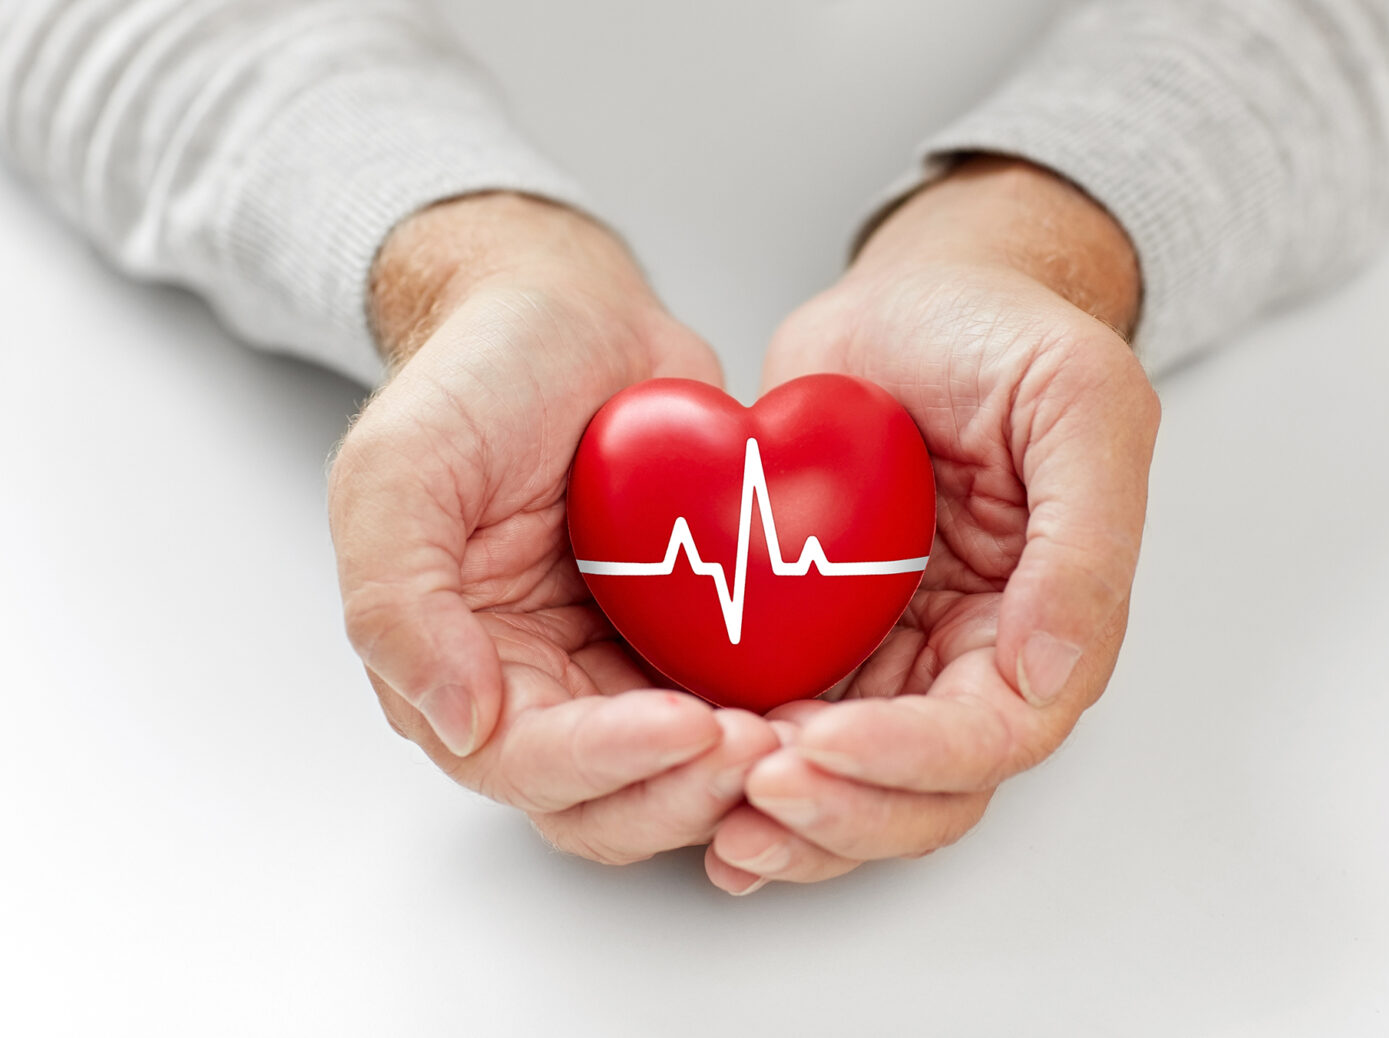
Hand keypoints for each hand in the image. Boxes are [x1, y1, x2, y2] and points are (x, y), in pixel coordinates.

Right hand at [328, 193, 778, 863]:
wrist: (569, 314)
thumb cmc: (474, 379)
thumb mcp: (399, 470)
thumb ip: (396, 600)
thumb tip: (460, 722)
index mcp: (452, 667)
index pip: (524, 763)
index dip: (604, 760)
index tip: (685, 723)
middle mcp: (533, 689)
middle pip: (605, 801)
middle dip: (682, 789)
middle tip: (759, 746)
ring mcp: (613, 669)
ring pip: (674, 777)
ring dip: (732, 777)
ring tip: (799, 736)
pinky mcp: (683, 641)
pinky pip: (730, 708)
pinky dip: (771, 724)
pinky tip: (823, 706)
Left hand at [706, 158, 1159, 891]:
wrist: (912, 302)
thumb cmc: (1001, 335)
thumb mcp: (1076, 403)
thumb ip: (1085, 542)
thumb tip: (1049, 675)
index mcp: (1045, 622)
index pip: (994, 737)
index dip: (913, 760)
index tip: (825, 743)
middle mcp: (970, 661)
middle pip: (922, 794)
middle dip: (844, 813)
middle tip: (756, 792)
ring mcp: (892, 658)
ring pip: (852, 788)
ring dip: (791, 821)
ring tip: (720, 819)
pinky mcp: (820, 641)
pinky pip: (786, 729)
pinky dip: (743, 771)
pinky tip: (691, 782)